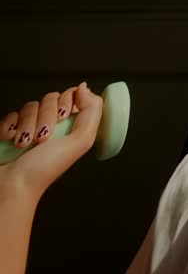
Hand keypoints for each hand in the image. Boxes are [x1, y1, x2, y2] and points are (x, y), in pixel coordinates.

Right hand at [0, 82, 103, 204]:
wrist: (11, 185)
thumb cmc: (43, 171)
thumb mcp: (79, 142)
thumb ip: (91, 113)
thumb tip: (86, 88)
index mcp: (71, 128)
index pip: (72, 96)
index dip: (66, 101)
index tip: (63, 115)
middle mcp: (52, 126)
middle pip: (50, 99)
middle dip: (45, 117)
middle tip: (43, 137)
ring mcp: (31, 127)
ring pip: (30, 106)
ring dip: (27, 125)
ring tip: (26, 144)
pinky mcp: (12, 130)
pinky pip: (12, 114)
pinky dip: (10, 126)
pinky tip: (11, 140)